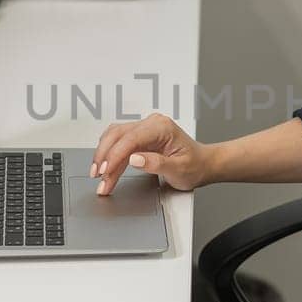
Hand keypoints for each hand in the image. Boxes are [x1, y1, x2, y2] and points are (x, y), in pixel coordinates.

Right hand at [91, 113, 211, 194]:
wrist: (202, 164)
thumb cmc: (195, 166)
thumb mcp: (179, 170)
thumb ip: (156, 164)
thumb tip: (134, 159)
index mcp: (162, 127)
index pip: (131, 139)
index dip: (115, 155)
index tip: (106, 171)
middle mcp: (151, 124)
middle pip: (118, 135)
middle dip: (105, 157)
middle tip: (98, 178)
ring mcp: (144, 129)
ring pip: (114, 137)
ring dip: (103, 156)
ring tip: (99, 176)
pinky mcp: (139, 137)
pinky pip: (118, 142)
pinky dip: (109, 155)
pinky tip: (105, 167)